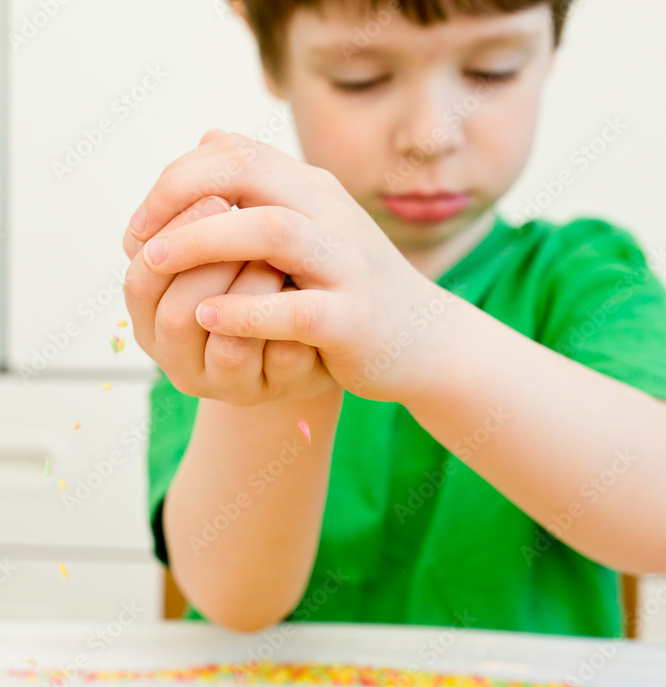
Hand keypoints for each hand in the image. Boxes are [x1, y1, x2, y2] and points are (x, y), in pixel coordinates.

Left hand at [129, 131, 443, 403]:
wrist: (423, 341)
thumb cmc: (352, 289)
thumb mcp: (312, 226)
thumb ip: (264, 186)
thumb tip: (208, 137)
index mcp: (313, 190)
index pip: (235, 151)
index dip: (177, 177)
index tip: (142, 222)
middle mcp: (331, 215)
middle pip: (249, 171)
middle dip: (181, 196)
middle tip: (140, 238)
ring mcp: (346, 265)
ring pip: (272, 231)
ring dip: (204, 242)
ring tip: (156, 265)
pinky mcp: (353, 320)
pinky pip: (295, 308)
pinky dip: (246, 311)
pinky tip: (208, 318)